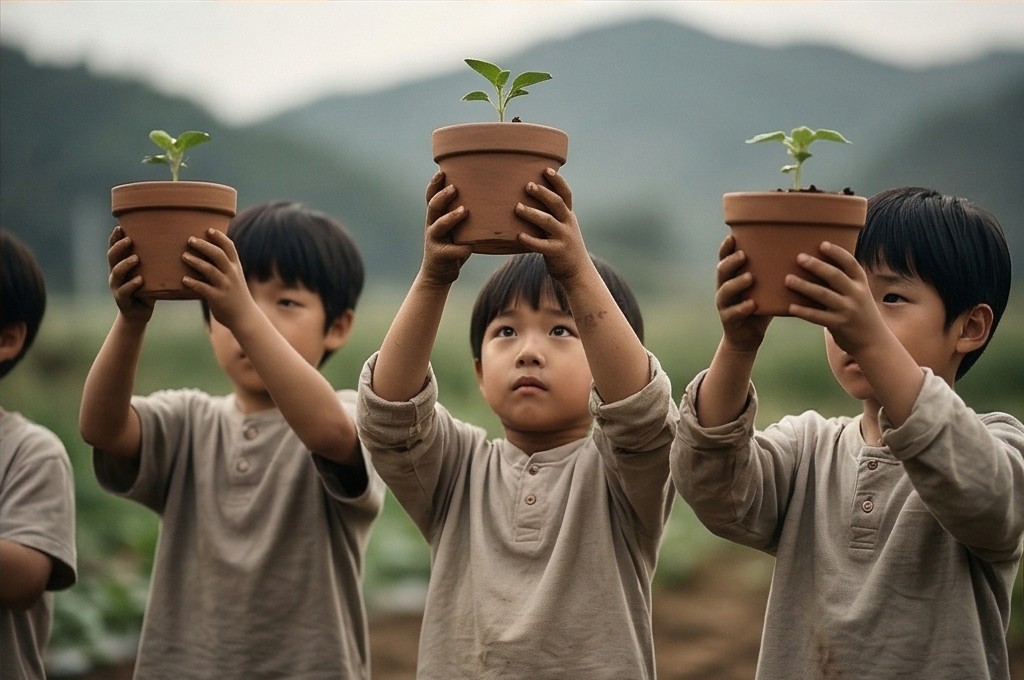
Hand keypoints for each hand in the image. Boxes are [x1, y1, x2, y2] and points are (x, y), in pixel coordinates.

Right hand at [106, 226, 153, 324]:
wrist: (139, 313)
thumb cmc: (147, 289)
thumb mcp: (149, 273)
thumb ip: (154, 260)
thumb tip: (173, 242)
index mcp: (120, 265)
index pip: (114, 248)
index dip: (115, 238)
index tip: (120, 227)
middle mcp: (116, 274)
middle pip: (112, 257)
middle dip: (119, 247)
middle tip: (129, 239)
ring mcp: (117, 287)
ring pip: (117, 273)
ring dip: (126, 264)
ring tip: (136, 258)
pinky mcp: (122, 300)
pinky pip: (125, 291)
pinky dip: (132, 284)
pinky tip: (140, 280)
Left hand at [181, 229, 256, 328]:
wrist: (245, 317)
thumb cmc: (236, 295)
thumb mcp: (235, 278)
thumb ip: (224, 266)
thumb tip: (207, 253)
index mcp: (236, 267)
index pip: (229, 247)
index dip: (220, 237)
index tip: (208, 229)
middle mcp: (232, 274)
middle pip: (218, 255)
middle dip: (204, 245)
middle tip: (190, 240)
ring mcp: (225, 286)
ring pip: (210, 270)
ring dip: (195, 261)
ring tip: (184, 256)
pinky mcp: (218, 298)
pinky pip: (204, 288)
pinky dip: (193, 283)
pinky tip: (184, 279)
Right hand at [421, 171, 471, 285]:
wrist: (438, 274)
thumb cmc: (452, 246)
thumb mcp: (455, 229)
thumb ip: (463, 215)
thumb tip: (488, 196)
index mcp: (435, 217)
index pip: (431, 197)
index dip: (434, 184)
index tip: (442, 171)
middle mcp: (432, 226)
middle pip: (433, 207)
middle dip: (443, 196)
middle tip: (455, 187)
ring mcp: (434, 241)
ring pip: (439, 226)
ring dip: (451, 217)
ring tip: (464, 210)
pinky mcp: (440, 256)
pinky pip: (453, 251)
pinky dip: (462, 249)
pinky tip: (471, 247)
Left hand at [515, 168, 587, 284]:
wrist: (578, 271)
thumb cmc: (563, 245)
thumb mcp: (563, 227)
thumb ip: (551, 214)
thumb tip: (530, 199)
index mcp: (568, 215)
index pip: (565, 194)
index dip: (557, 181)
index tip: (546, 169)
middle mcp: (568, 224)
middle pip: (557, 203)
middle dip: (543, 193)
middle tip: (527, 186)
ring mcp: (563, 238)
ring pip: (548, 222)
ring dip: (532, 213)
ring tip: (517, 207)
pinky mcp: (557, 252)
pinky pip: (542, 245)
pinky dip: (530, 240)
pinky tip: (519, 236)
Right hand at [715, 235, 768, 351]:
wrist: (747, 337)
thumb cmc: (760, 307)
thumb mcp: (765, 288)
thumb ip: (773, 274)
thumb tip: (800, 254)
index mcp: (731, 277)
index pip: (725, 259)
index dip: (726, 248)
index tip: (732, 237)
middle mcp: (724, 288)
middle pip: (722, 271)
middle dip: (731, 262)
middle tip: (744, 255)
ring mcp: (724, 304)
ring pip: (725, 291)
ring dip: (737, 283)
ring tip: (750, 277)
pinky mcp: (728, 320)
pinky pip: (733, 312)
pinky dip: (743, 308)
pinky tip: (752, 304)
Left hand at [786, 241, 885, 354]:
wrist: (874, 342)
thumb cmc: (860, 313)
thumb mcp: (859, 294)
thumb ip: (844, 282)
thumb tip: (818, 266)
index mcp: (861, 284)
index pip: (850, 264)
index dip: (837, 253)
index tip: (822, 244)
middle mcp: (856, 294)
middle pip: (835, 276)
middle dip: (816, 266)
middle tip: (799, 257)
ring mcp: (848, 310)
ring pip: (823, 295)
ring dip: (804, 286)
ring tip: (787, 279)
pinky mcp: (839, 325)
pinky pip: (818, 316)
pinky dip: (803, 311)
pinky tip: (790, 306)